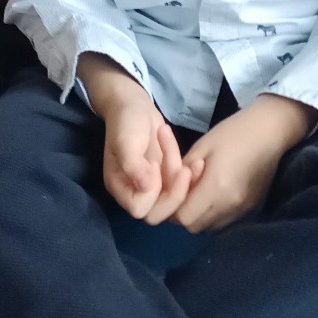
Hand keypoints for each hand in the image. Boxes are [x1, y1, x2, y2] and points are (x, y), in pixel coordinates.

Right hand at [100, 89, 192, 221]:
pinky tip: (196, 161)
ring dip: (185, 181)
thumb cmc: (126, 122)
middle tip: (185, 170)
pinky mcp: (166, 176)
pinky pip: (181, 185)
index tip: (156, 167)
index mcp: (120, 187)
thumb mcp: (126, 141)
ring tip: (191, 161)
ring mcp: (151, 184)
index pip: (140, 209)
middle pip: (159, 213)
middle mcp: (135, 190)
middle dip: (176, 193)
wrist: (134, 104)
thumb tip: (147, 187)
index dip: (153, 195)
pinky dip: (190, 175)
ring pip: (174, 199)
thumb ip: (133, 166)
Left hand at [174, 95, 312, 232]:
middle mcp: (230, 206)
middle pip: (195, 226)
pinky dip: (216, 214)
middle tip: (185, 190)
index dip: (174, 205)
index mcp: (216, 188)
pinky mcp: (253, 209)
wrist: (270, 130)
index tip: (176, 188)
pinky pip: (225, 221)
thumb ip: (182, 172)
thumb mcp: (201, 147)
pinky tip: (218, 194)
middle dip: (185, 212)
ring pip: (210, 227)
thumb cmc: (233, 132)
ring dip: (200, 215)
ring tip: (201, 191)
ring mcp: (244, 210)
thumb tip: (171, 189)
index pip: (184, 217)